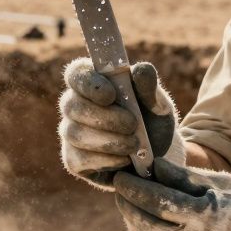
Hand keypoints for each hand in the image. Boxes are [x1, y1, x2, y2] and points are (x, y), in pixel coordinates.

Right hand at [58, 57, 184, 189]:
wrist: (158, 159)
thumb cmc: (153, 123)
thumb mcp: (158, 104)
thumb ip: (149, 87)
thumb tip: (141, 70)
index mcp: (92, 82)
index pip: (76, 73)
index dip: (87, 82)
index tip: (110, 94)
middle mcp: (75, 105)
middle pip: (71, 105)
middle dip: (104, 116)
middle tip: (132, 124)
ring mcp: (71, 133)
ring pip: (74, 133)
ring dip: (107, 139)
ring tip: (134, 144)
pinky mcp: (74, 160)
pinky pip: (78, 159)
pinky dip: (104, 159)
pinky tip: (124, 159)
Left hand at [113, 159, 230, 230]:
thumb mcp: (223, 183)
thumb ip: (185, 177)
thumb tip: (152, 166)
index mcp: (207, 215)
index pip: (157, 200)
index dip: (134, 187)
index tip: (120, 176)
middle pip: (146, 222)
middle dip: (127, 203)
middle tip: (120, 188)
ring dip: (132, 220)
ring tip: (128, 202)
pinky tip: (142, 222)